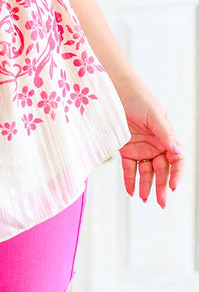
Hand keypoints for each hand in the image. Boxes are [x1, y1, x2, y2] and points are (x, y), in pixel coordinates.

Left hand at [117, 78, 183, 207]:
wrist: (114, 90)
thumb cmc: (138, 98)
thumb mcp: (154, 115)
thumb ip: (165, 134)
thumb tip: (178, 152)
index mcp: (167, 137)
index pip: (177, 161)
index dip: (177, 174)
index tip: (174, 186)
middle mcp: (156, 145)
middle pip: (162, 170)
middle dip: (163, 186)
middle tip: (161, 202)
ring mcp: (141, 148)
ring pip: (146, 172)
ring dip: (146, 186)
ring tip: (144, 198)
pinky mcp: (125, 149)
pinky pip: (129, 168)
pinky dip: (130, 180)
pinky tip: (131, 191)